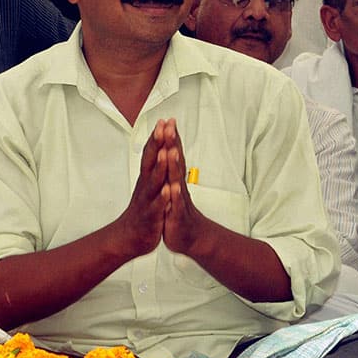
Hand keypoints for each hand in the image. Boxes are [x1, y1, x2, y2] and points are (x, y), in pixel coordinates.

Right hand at [109, 119, 170, 257]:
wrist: (129, 237)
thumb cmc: (143, 210)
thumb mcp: (148, 186)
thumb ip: (153, 168)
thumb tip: (159, 147)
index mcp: (147, 178)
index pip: (151, 154)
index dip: (158, 137)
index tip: (165, 120)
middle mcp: (145, 186)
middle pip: (150, 161)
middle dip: (158, 143)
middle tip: (163, 126)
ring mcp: (147, 200)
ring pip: (154, 181)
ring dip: (160, 166)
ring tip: (166, 152)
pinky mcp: (151, 217)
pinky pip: (157, 206)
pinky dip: (162, 198)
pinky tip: (168, 190)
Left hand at [159, 119, 208, 255]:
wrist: (190, 237)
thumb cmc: (179, 211)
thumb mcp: (173, 188)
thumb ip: (173, 169)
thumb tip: (170, 149)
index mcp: (175, 179)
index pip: (173, 155)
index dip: (170, 138)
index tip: (167, 119)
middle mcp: (179, 186)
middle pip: (176, 162)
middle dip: (173, 144)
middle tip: (170, 126)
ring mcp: (179, 200)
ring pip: (177, 180)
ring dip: (174, 166)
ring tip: (171, 151)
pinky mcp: (177, 215)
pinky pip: (175, 205)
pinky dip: (173, 196)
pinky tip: (171, 188)